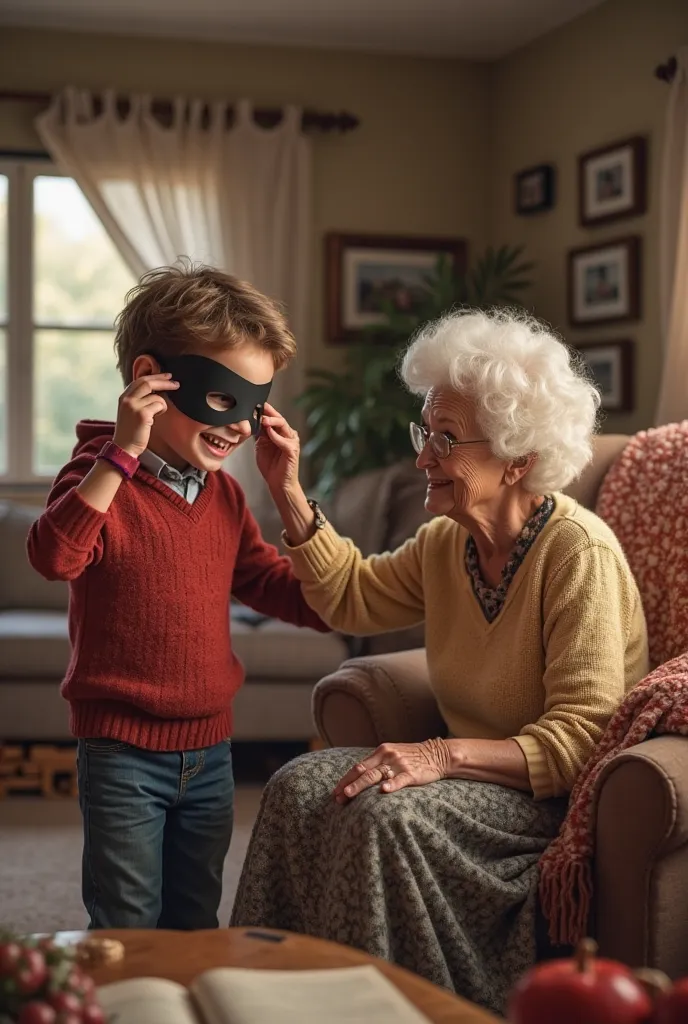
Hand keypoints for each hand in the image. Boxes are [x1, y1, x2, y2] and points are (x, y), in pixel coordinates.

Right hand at [112, 373, 178, 457]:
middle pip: (148, 382)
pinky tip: (154, 420)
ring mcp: (134, 405)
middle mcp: (127, 399)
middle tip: (176, 383)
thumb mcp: (131, 412)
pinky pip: (160, 405)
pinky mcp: (142, 414)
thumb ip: (139, 400)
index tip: (167, 376)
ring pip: (157, 396)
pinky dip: (162, 411)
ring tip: (157, 415)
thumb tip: (156, 391)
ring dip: (162, 405)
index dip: (155, 376)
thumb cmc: (131, 432)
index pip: (140, 380)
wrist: (124, 448)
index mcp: (124, 397)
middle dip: (164, 381)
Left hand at [255, 402, 299, 493]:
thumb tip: (251, 420)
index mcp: (279, 432)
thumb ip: (259, 433)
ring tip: (264, 419)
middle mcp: (287, 434)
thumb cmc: (271, 465)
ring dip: (273, 422)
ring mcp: (291, 442)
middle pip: (279, 419)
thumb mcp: (261, 445)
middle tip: (259, 407)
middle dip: (269, 412)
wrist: (278, 483)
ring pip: (283, 426)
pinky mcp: (292, 451)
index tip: (254, 404)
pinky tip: (269, 433)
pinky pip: (285, 441)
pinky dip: (276, 436)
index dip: (265, 410)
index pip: (273, 417)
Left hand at [333, 739, 451, 802]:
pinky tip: (383, 790)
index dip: (345, 779)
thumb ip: (377, 764)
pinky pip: (400, 779)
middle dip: (348, 784)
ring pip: (376, 775)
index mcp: (380, 752)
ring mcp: (399, 764)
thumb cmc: (412, 757)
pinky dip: (391, 785)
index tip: (335, 791)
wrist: (437, 754)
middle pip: (363, 771)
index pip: (358, 766)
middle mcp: (387, 756)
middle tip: (337, 797)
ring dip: (360, 786)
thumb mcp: (392, 755)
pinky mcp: (412, 773)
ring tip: (349, 794)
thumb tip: (358, 777)